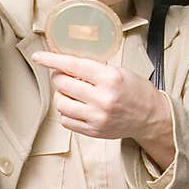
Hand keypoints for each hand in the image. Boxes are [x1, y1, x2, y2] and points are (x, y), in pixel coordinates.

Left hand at [32, 49, 172, 166]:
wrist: (150, 116)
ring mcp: (96, 117)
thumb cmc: (135, 91)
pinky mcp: (93, 131)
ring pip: (61, 103)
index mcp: (110, 78)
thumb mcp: (119, 71)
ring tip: (72, 93)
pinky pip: (66, 120)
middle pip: (62, 84)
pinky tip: (76, 106)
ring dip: (62, 95)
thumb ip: (94, 68)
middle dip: (60, 77)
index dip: (52, 60)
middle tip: (66, 76)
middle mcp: (102, 99)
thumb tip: (67, 63)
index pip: (73, 65)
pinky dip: (66, 111)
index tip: (38, 57)